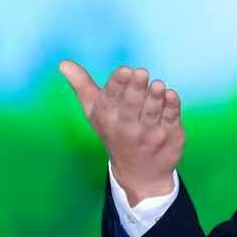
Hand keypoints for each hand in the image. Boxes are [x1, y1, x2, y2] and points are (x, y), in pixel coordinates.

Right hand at [58, 60, 184, 202]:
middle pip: (131, 104)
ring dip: (155, 96)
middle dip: (136, 87)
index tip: (125, 70)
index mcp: (107, 117)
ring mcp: (150, 133)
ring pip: (152, 111)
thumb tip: (63, 63)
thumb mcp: (95, 112)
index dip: (119, 83)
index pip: (111, 97)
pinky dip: (172, 107)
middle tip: (141, 73)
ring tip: (158, 85)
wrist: (140, 174)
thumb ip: (82, 85)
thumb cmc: (115, 133)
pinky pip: (171, 119)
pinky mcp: (170, 137)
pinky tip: (171, 95)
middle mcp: (127, 127)